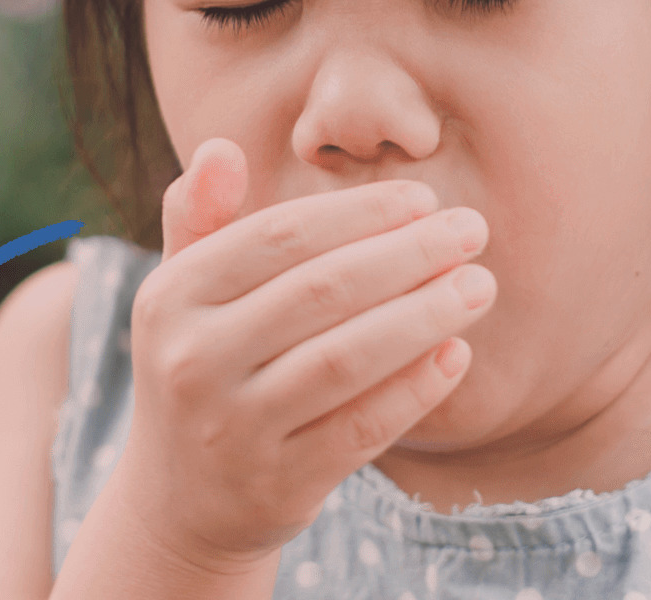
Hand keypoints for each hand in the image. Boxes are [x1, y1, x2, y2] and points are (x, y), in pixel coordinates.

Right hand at [104, 138, 496, 573]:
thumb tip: (221, 147)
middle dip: (408, 254)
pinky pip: (361, 429)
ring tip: (480, 286)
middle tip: (473, 230)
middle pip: (321, 292)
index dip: (359, 212)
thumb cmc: (203, 368)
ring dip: (424, 316)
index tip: (425, 198)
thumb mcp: (181, 295)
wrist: (180, 503)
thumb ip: (201, 219)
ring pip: (346, 360)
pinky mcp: (278, 484)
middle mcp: (192, 361)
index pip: (279, 236)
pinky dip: (414, 389)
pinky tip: (457, 354)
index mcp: (169, 297)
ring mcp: (234, 429)